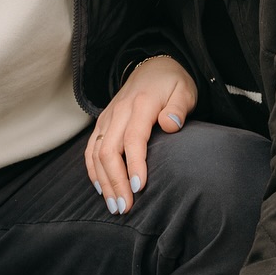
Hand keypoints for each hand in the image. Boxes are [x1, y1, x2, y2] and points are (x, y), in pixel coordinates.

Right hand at [85, 56, 197, 214]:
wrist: (153, 66)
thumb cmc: (172, 84)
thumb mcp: (185, 91)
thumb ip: (178, 108)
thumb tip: (170, 125)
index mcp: (141, 104)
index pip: (133, 139)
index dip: (134, 165)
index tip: (138, 188)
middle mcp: (119, 111)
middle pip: (109, 150)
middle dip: (115, 182)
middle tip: (125, 208)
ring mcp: (107, 118)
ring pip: (96, 153)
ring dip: (103, 182)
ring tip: (114, 206)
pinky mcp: (102, 123)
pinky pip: (90, 149)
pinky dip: (93, 171)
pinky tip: (101, 190)